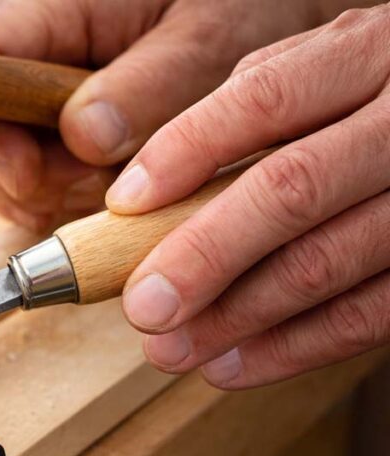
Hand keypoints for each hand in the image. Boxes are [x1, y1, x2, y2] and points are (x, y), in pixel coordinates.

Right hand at [0, 0, 367, 229]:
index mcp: (56, 9)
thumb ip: (151, 85)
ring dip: (55, 199)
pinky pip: (35, 189)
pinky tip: (112, 195)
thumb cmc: (242, 7)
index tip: (29, 174)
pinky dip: (69, 206)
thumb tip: (83, 137)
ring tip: (119, 187)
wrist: (261, 19)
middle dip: (29, 181)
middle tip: (98, 188)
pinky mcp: (52, 138)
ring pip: (4, 171)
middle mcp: (31, 56)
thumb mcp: (213, 38)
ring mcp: (37, 102)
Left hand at [111, 5, 389, 388]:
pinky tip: (231, 364)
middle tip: (143, 307)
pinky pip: (370, 314)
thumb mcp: (324, 71)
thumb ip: (252, 110)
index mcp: (366, 55)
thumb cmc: (371, 102)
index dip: (186, 153)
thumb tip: (148, 191)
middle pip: (293, 189)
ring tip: (171, 349)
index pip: (264, 98)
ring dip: (235, 318)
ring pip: (327, 261)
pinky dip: (292, 348)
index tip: (125, 205)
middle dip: (204, 256)